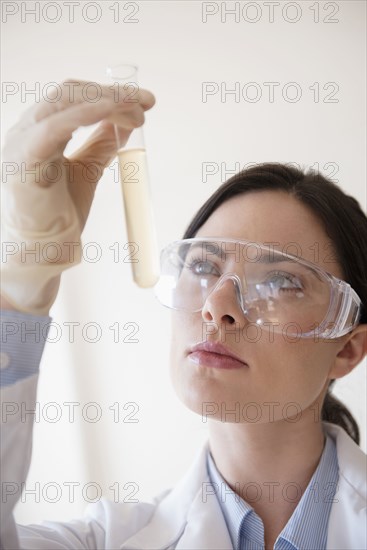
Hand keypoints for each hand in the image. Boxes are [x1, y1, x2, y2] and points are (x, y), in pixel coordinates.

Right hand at [1, 79, 154, 314]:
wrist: (43, 252)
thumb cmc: (58, 216)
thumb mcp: (87, 171)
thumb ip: (101, 145)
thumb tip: (125, 123)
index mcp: (40, 132)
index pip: (73, 98)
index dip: (109, 94)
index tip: (143, 102)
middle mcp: (27, 131)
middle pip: (70, 93)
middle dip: (113, 94)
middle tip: (145, 104)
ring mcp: (22, 143)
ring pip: (64, 102)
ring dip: (107, 100)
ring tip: (137, 111)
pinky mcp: (24, 160)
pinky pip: (56, 127)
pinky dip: (87, 113)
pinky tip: (112, 111)